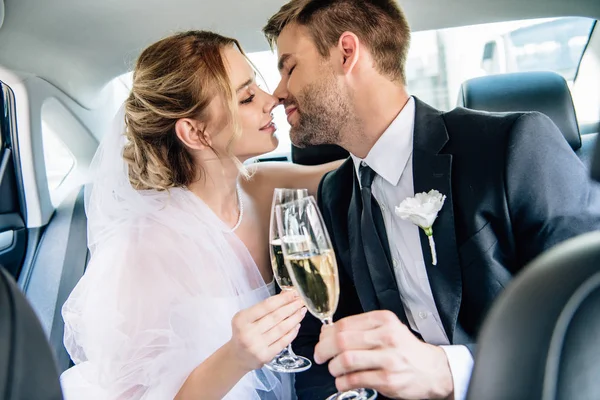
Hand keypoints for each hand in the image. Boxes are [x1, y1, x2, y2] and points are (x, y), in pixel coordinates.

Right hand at [228, 290, 306, 371]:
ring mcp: (257, 346)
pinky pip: (283, 342)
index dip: (282, 299)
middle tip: (302, 300)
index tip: (294, 293)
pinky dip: (292, 333)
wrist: (237, 356)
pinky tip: (297, 325)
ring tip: (302, 311)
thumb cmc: (244, 332)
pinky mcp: (265, 356)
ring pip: (281, 329)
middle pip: (275, 317)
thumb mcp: (249, 317)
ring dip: (294, 318)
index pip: (266, 306)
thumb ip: (266, 306)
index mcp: (242, 319)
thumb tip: (286, 293)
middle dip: (291, 307)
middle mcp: (248, 333)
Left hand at [314, 310, 453, 398]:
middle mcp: (387, 336)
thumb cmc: (404, 349)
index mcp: (383, 320)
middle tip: (320, 356)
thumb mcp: (387, 329)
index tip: (321, 340)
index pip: (345, 324)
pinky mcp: (388, 380)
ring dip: (333, 367)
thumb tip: (328, 332)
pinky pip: (355, 380)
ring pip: (346, 360)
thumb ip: (361, 329)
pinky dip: (342, 382)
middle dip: (324, 350)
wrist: (432, 370)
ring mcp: (388, 359)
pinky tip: (342, 381)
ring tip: (334, 369)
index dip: (327, 334)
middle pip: (342, 341)